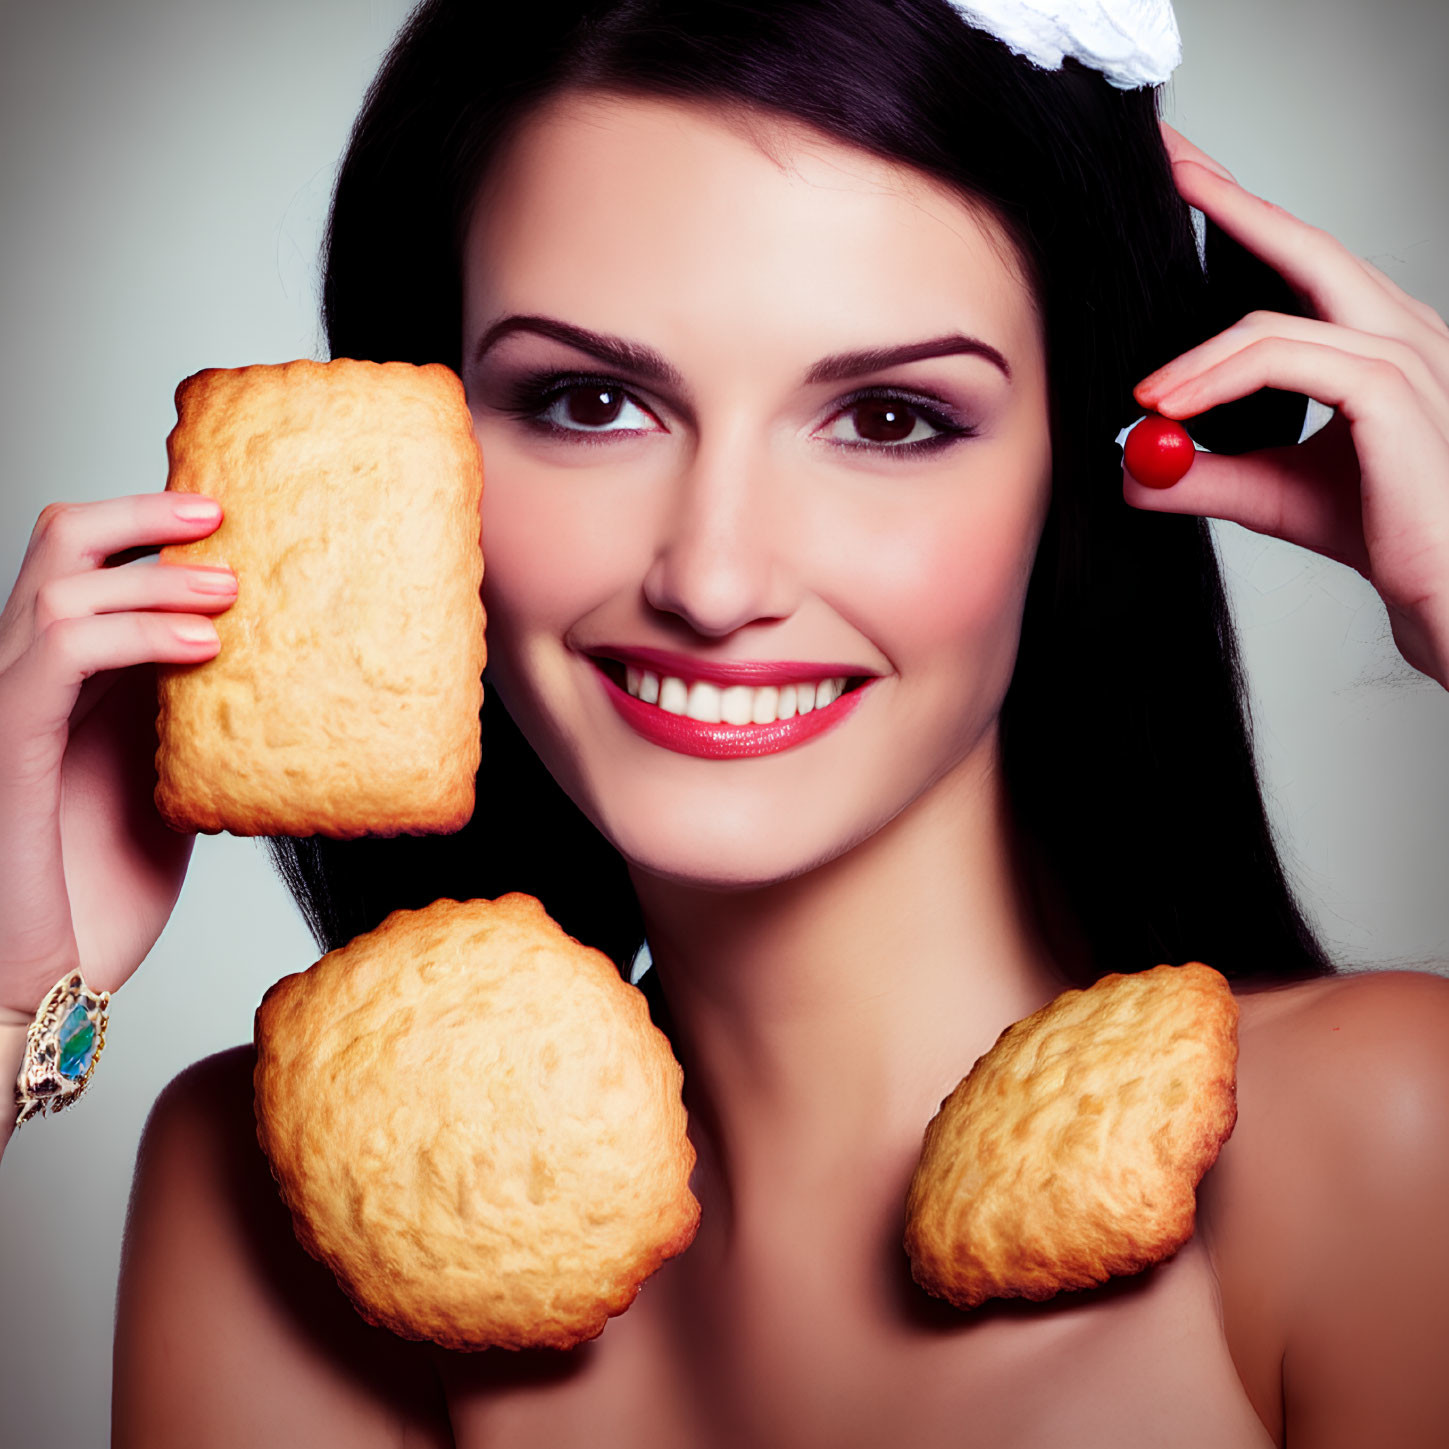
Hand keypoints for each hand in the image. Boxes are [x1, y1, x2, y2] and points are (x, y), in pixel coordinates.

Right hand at [0, 494, 235, 1021]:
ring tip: (231, 587)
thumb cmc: (102, 890)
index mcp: (71, 681)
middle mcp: (31, 678)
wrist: (49, 979)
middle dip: (142, 515)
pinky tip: (203, 648)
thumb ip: (195, 722)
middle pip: (59, 546)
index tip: (229, 511)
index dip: (148, 524)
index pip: (91, 566)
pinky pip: (61, 655)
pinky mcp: (10, 745)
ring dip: (154, 574)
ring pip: (59, 587)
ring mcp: (12, 707)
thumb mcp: (172, 782)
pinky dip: (135, 634)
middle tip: (223, 513)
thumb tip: (280, 673)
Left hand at [1125, 123, 1448, 689]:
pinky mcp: (1390, 391)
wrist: (1445, 586)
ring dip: (1195, 354)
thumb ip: (1204, 474)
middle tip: (1165, 166)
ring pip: (1275, 317)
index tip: (1186, 181)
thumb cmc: (1381, 532)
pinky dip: (1217, 378)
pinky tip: (1170, 406)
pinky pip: (1285, 360)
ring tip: (1143, 393)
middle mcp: (1398, 329)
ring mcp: (1403, 353)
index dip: (1242, 216)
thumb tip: (1131, 467)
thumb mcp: (1270, 494)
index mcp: (1376, 339)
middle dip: (1225, 202)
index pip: (1300, 261)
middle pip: (1300, 244)